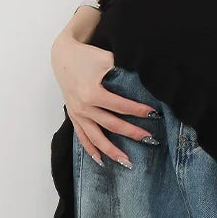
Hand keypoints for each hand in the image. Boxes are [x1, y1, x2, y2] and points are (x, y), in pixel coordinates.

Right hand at [51, 31, 159, 167]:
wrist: (62, 55)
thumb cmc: (87, 56)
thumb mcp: (106, 59)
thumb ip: (123, 70)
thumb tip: (146, 79)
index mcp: (92, 93)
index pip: (120, 106)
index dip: (138, 110)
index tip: (154, 114)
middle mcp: (83, 107)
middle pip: (112, 124)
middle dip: (132, 133)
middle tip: (150, 139)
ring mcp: (77, 113)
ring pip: (96, 137)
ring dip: (112, 150)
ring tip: (127, 162)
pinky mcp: (73, 116)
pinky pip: (82, 137)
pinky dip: (91, 149)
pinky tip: (101, 161)